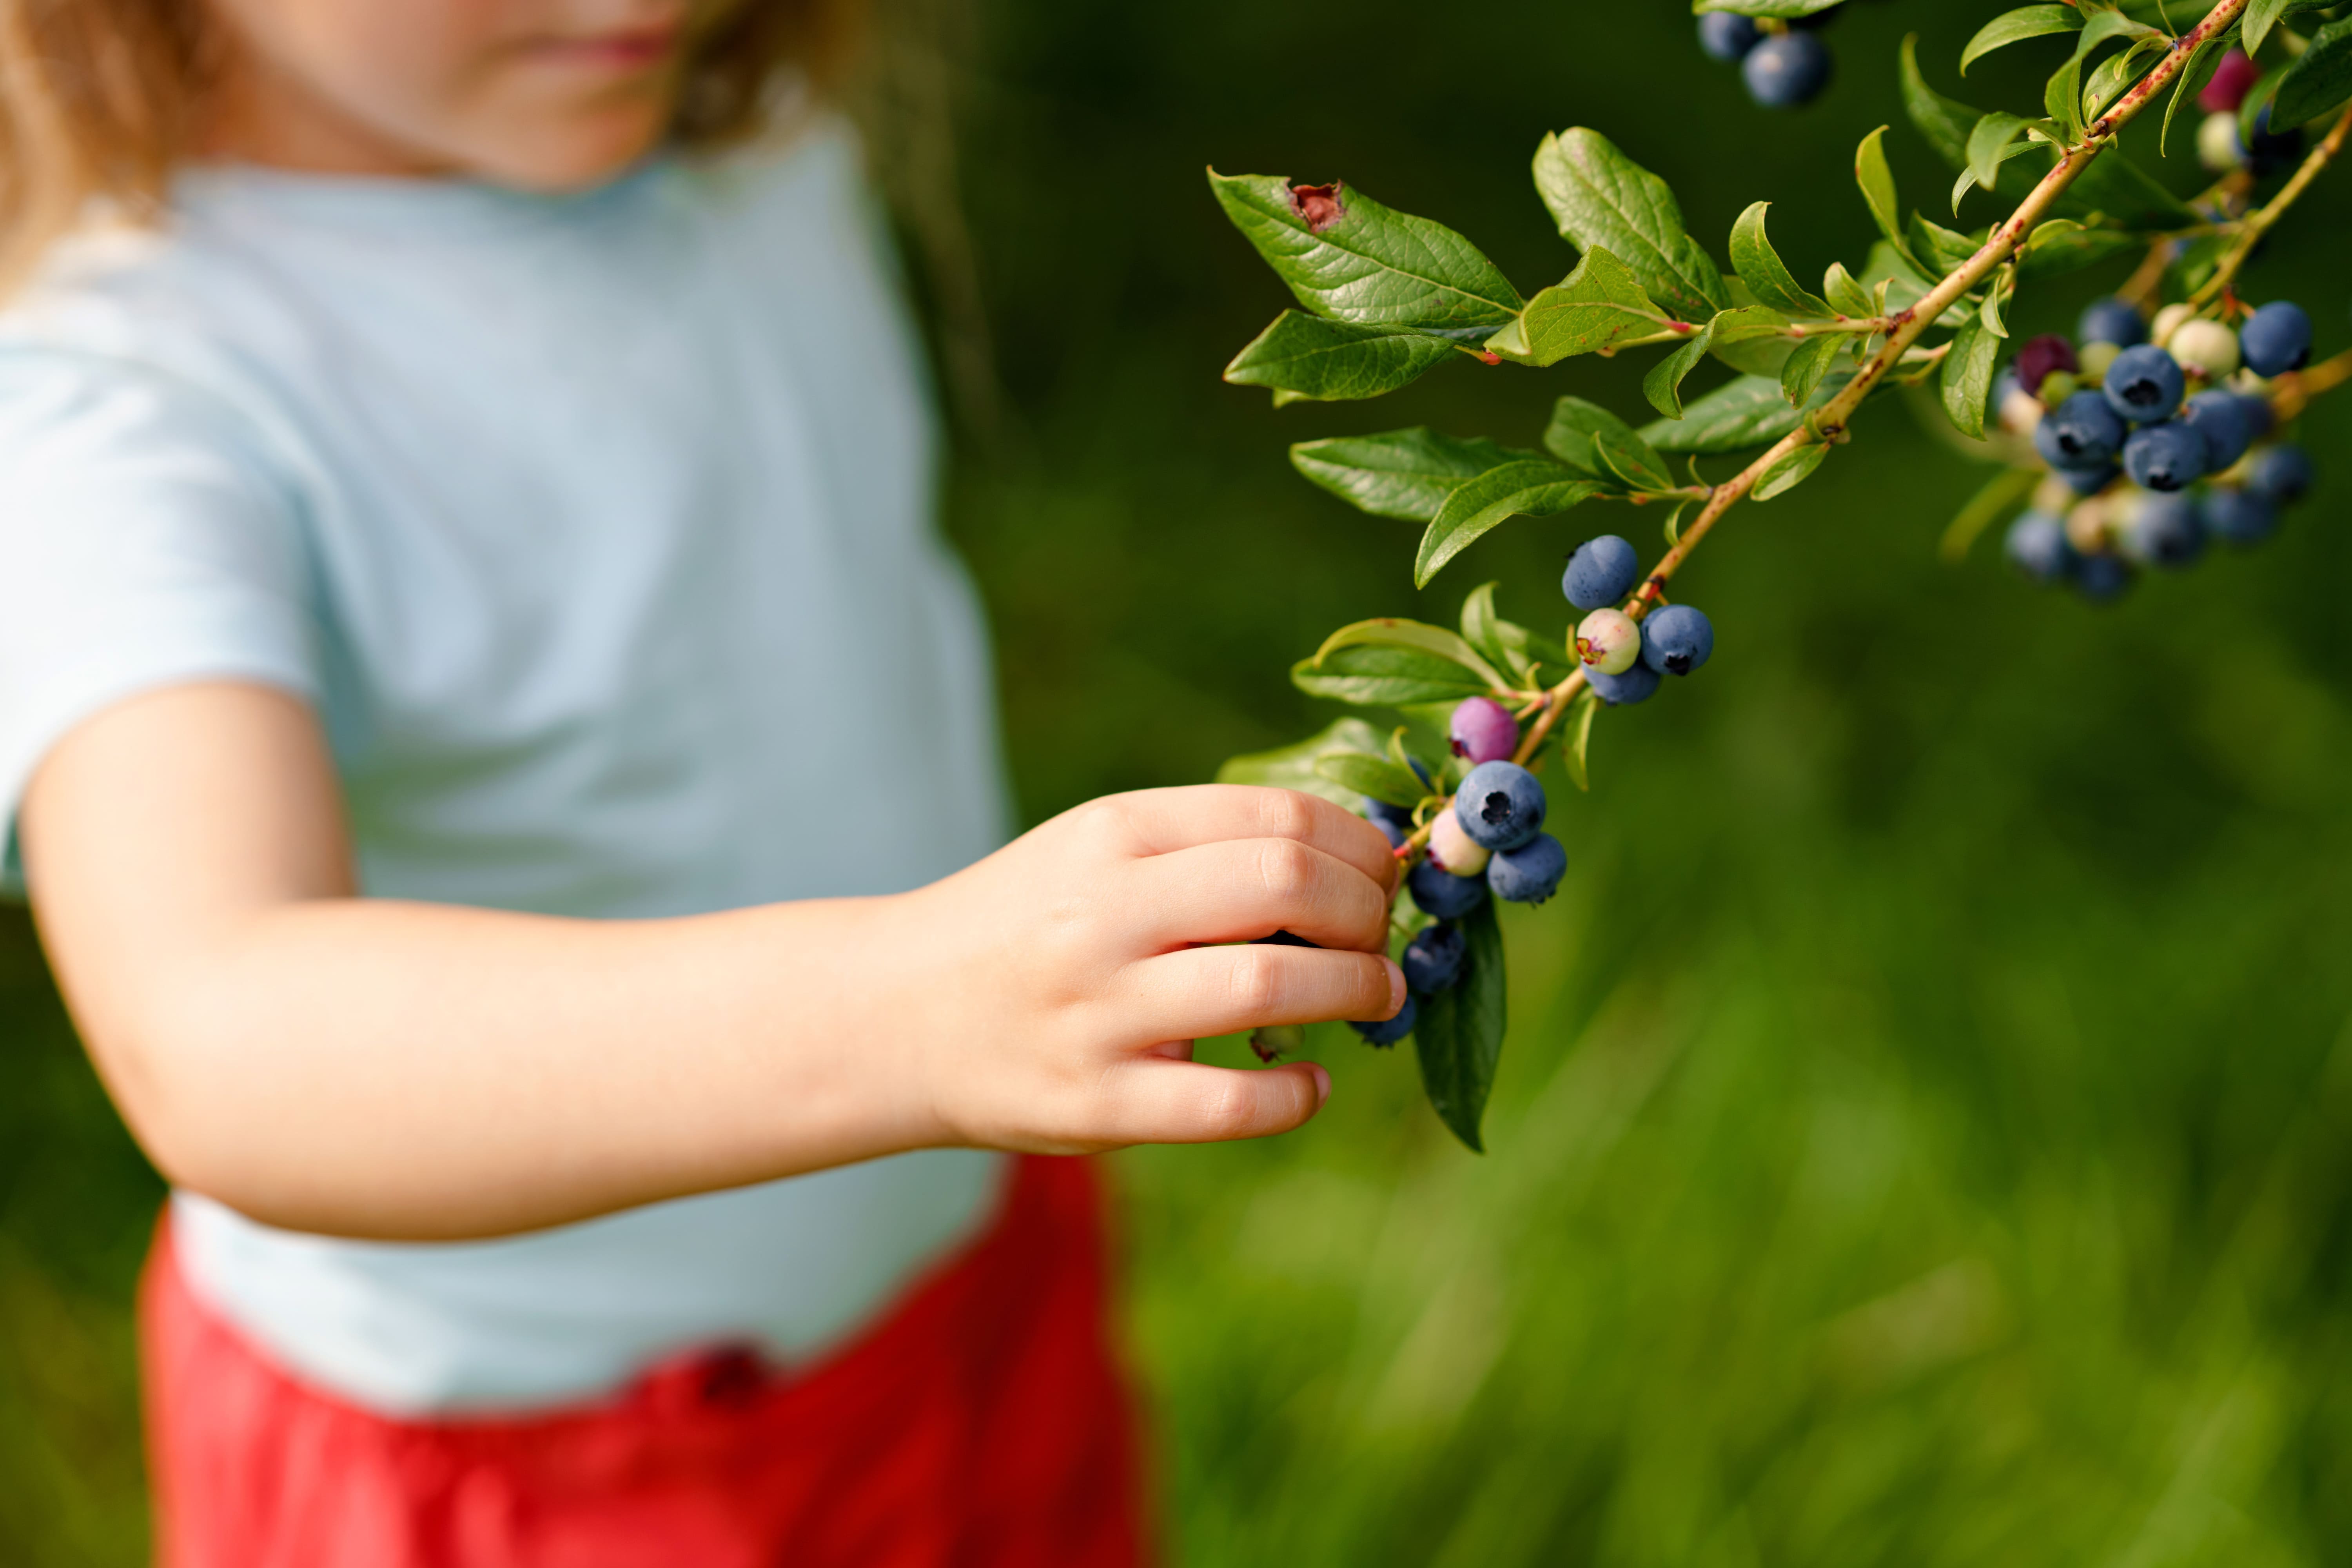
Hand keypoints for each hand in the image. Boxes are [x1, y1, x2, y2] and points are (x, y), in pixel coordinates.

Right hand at [899, 785, 1402, 1153]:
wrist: (896, 1015)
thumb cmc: (1028, 926)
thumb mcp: (1096, 853)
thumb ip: (1206, 849)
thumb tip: (1352, 864)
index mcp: (1111, 834)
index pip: (1276, 816)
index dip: (1358, 846)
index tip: (1377, 876)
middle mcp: (1101, 914)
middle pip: (1286, 884)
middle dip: (1365, 911)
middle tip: (1378, 938)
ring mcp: (1096, 1013)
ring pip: (1267, 987)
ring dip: (1355, 990)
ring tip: (1372, 997)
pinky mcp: (1094, 1105)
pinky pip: (1228, 1105)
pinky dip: (1296, 1096)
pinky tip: (1310, 1084)